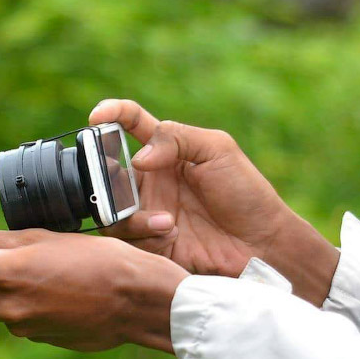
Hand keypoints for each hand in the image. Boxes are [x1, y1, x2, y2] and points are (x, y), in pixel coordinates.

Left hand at [0, 228, 187, 353]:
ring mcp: (24, 329)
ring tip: (30, 275)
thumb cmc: (98, 258)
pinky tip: (59, 292)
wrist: (139, 299)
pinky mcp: (43, 340)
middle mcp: (7, 307)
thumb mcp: (43, 237)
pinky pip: (21, 324)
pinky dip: (27, 308)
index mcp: (2, 274)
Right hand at [89, 99, 339, 303]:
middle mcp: (152, 181)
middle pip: (107, 172)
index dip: (112, 114)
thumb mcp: (217, 150)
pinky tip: (173, 234)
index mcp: (166, 152)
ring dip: (130, 214)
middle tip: (120, 187)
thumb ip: (176, 139)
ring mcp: (149, 212)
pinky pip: (126, 239)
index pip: (131, 125)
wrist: (262, 242)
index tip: (97, 116)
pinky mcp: (151, 243)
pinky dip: (144, 234)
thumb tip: (138, 158)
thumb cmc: (246, 192)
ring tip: (167, 221)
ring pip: (110, 209)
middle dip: (105, 179)